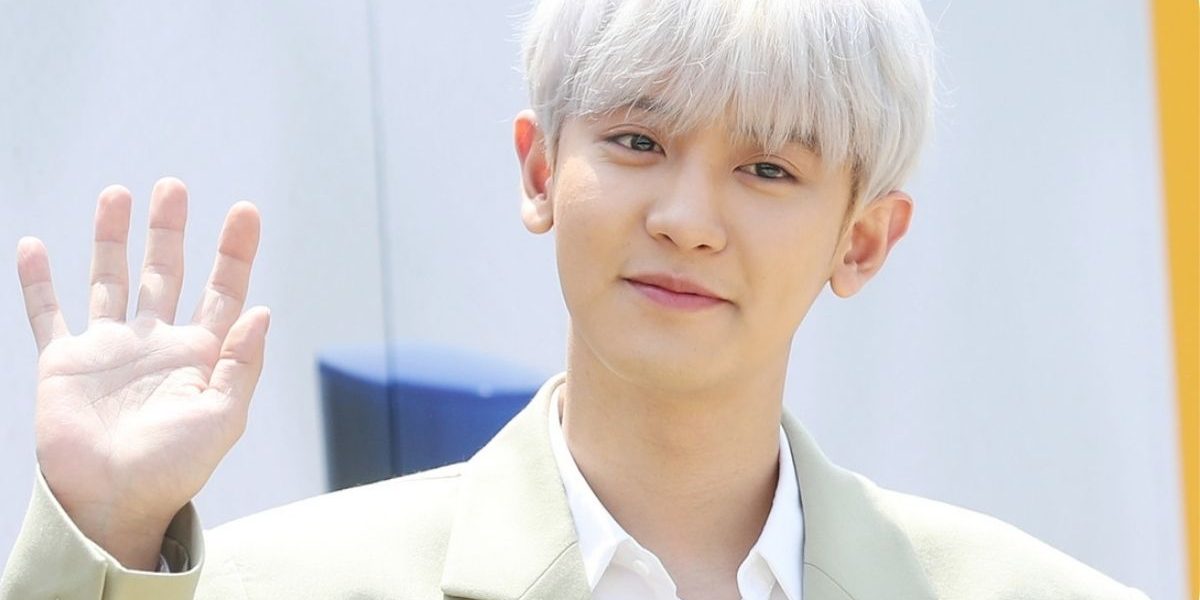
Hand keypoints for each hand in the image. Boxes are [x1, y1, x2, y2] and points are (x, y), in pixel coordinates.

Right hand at [15, 178, 269, 569]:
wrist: (111, 502)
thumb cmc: (174, 468)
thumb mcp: (222, 417)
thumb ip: (241, 363)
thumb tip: (263, 311)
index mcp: (199, 355)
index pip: (223, 291)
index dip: (235, 252)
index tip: (245, 211)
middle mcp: (156, 344)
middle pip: (165, 273)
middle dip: (170, 231)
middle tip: (174, 187)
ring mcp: (109, 350)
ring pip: (110, 280)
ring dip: (113, 239)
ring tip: (119, 194)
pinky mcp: (64, 363)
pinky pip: (49, 314)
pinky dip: (39, 282)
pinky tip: (35, 245)